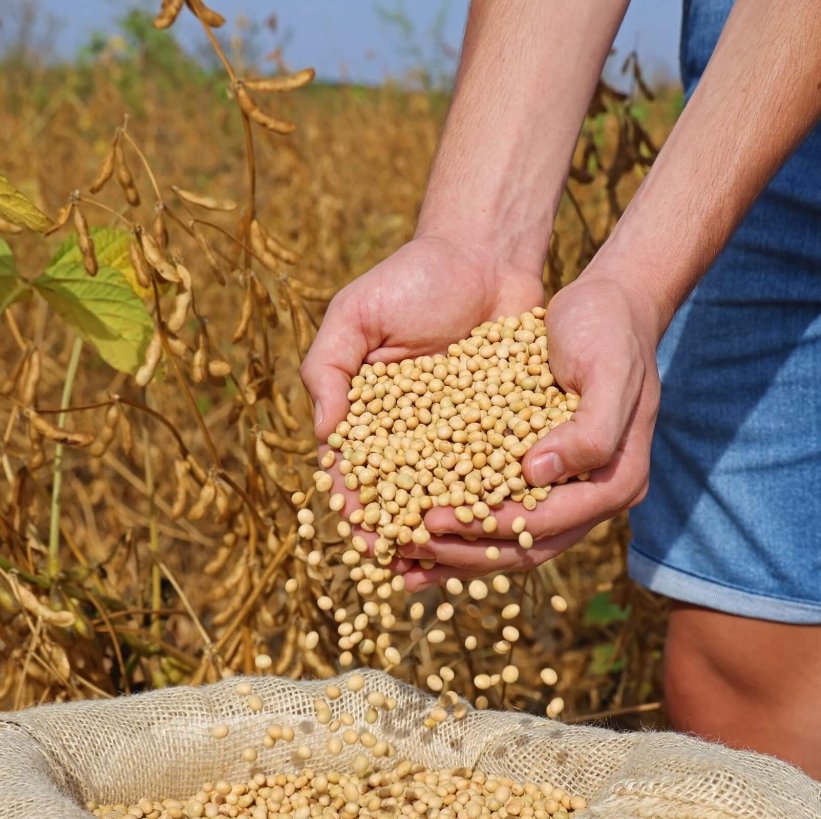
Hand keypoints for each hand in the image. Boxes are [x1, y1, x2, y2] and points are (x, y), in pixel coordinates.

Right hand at [301, 234, 544, 565]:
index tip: (361, 531)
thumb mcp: (355, 315)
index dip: (356, 503)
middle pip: (400, 492)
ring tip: (447, 558)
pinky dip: (492, 498)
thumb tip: (320, 434)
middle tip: (403, 561)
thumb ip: (328, 368)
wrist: (485, 254)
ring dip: (444, 527)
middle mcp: (410, 432)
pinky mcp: (499, 427)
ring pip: (446, 491)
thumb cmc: (412, 278)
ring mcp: (455, 433)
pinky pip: (494, 468)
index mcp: (367, 413)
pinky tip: (496, 524)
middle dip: (399, 530)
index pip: (355, 467)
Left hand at [400, 273, 661, 589]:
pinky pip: (496, 507)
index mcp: (616, 481)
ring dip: (454, 552)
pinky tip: (415, 526)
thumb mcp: (609, 372)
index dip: (487, 528)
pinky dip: (459, 522)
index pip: (546, 523)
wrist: (610, 303)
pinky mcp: (538, 471)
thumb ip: (590, 431)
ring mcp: (564, 488)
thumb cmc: (609, 331)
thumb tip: (537, 474)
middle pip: (522, 546)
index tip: (431, 522)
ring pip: (506, 538)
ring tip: (399, 560)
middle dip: (460, 552)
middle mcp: (591, 496)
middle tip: (402, 548)